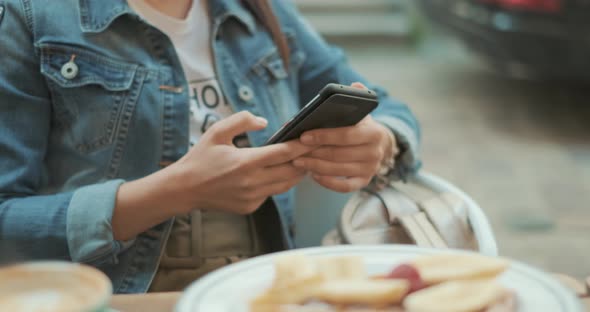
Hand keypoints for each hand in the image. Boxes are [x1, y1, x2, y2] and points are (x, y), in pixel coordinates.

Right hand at [171, 111, 313, 214]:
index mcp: (245, 162)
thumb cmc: (201, 157)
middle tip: (316, 148)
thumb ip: (242, 120)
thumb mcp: (217, 132)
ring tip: (305, 159)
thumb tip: (264, 122)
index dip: (302, 145)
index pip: (283, 153)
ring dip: (296, 172)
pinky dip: (278, 182)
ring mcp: (252, 197)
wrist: (184, 189)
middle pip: (291, 171)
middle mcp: (252, 182)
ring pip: (285, 185)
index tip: (314, 137)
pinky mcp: (250, 207)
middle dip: (306, 159)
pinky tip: (281, 172)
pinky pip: (271, 193)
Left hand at [293, 83, 397, 192]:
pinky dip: (328, 182)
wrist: (379, 144)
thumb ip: (356, 98)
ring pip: (338, 170)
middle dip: (314, 152)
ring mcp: (370, 169)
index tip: (303, 136)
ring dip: (315, 166)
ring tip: (298, 161)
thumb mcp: (361, 111)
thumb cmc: (361, 125)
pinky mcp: (364, 182)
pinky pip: (344, 187)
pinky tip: (313, 175)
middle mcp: (374, 153)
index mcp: (374, 133)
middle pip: (339, 154)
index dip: (323, 136)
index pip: (345, 135)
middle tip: (294, 150)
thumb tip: (354, 86)